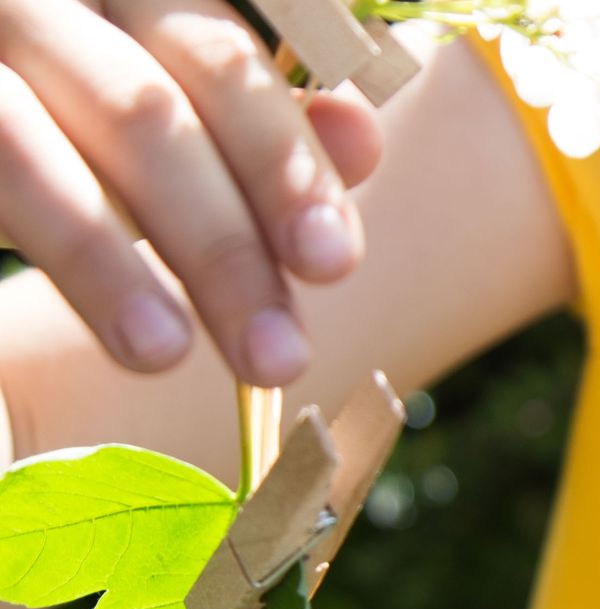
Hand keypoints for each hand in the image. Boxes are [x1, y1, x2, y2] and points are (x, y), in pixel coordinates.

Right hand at [0, 0, 383, 385]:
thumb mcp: (187, 117)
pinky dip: (55, 246)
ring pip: (26, 138)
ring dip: (106, 262)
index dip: (282, 162)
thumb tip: (364, 139)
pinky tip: (105, 324)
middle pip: (144, 108)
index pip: (222, 58)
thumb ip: (268, 126)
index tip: (333, 264)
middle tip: (277, 356)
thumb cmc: (91, 121)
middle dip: (221, 241)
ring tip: (166, 354)